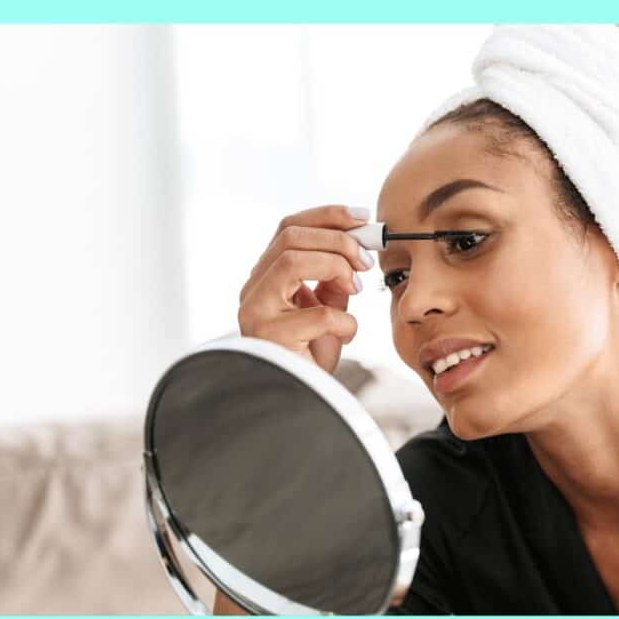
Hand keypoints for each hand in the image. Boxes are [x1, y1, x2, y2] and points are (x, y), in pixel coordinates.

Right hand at [237, 205, 373, 373]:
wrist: (298, 402)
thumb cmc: (309, 357)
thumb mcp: (327, 308)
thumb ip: (334, 279)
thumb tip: (357, 245)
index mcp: (265, 277)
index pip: (288, 228)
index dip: (327, 216)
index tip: (362, 217)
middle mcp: (253, 290)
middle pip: (290, 237)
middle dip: (337, 240)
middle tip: (365, 260)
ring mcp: (255, 312)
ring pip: (291, 261)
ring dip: (335, 266)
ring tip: (356, 287)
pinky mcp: (269, 338)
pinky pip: (316, 314)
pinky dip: (343, 320)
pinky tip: (347, 333)